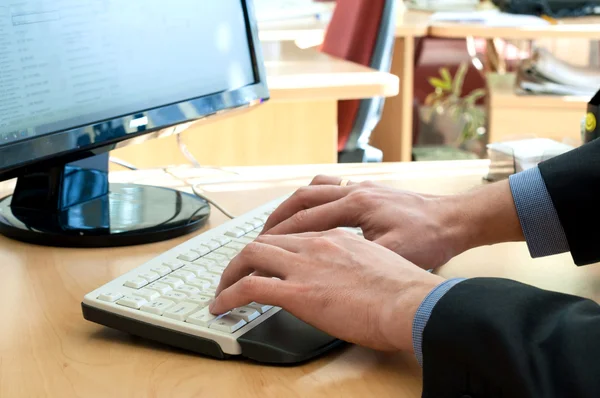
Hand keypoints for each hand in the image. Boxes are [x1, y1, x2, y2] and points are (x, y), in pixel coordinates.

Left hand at [210, 230, 443, 351]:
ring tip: (222, 289)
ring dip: (231, 272)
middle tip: (235, 272)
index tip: (264, 258)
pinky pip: (250, 287)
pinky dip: (228, 295)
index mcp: (335, 238)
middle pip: (265, 240)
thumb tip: (348, 277)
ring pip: (251, 256)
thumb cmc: (405, 290)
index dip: (272, 246)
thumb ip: (356, 263)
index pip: (292, 234)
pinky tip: (221, 306)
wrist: (413, 302)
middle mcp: (316, 244)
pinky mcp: (298, 292)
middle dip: (245, 255)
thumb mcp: (378, 263)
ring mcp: (305, 266)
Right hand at [262, 175, 523, 269]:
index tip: (259, 248)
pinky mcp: (369, 191)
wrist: (457, 220)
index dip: (279, 236)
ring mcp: (361, 187)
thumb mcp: (394, 255)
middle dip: (276, 218)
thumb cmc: (431, 239)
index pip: (305, 220)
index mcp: (357, 205)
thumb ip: (358, 259)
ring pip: (313, 189)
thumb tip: (324, 271)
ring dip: (291, 206)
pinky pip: (331, 187)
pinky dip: (314, 198)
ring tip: (276, 223)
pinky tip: (312, 210)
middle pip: (302, 199)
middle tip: (258, 238)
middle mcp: (355, 191)